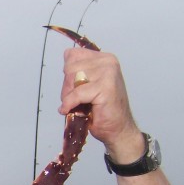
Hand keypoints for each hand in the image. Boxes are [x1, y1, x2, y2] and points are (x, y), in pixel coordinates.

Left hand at [58, 47, 145, 162]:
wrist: (119, 129)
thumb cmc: (102, 110)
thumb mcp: (88, 85)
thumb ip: (78, 73)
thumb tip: (64, 68)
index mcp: (103, 59)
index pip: (71, 55)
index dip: (67, 73)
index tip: (73, 88)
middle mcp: (108, 62)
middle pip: (69, 67)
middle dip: (67, 86)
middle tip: (74, 100)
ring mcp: (108, 73)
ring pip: (72, 78)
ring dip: (68, 95)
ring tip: (78, 105)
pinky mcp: (105, 88)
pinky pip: (76, 93)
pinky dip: (69, 104)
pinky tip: (70, 110)